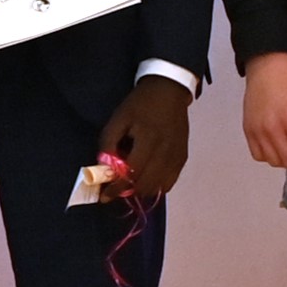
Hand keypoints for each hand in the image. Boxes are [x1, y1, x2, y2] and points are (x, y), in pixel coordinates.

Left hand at [100, 73, 191, 202]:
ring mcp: (177, 156)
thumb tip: (104, 167)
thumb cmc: (140, 104)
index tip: (104, 196)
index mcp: (148, 139)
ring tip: (130, 184)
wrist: (169, 90)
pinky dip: (156, 187)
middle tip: (115, 189)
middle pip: (146, 185)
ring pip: (159, 188)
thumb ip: (108, 142)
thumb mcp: (118, 118)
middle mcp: (166, 151)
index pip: (132, 173)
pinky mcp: (182, 158)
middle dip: (128, 192)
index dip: (117, 187)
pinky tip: (146, 179)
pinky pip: (170, 183)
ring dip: (142, 191)